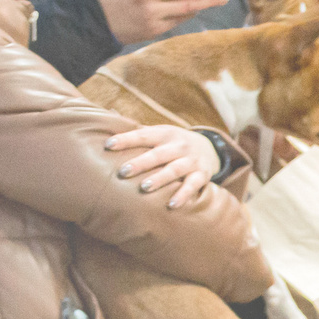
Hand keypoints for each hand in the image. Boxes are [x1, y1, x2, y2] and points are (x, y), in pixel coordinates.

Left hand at [105, 125, 220, 207]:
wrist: (210, 148)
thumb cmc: (174, 143)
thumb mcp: (161, 132)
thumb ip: (139, 130)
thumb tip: (112, 114)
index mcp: (165, 134)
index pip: (143, 135)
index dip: (126, 139)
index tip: (108, 145)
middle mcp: (179, 146)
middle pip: (158, 154)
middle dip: (141, 163)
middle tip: (123, 172)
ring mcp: (191, 161)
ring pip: (175, 169)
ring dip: (160, 178)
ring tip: (145, 187)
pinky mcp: (202, 175)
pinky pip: (193, 185)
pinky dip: (183, 195)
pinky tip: (172, 204)